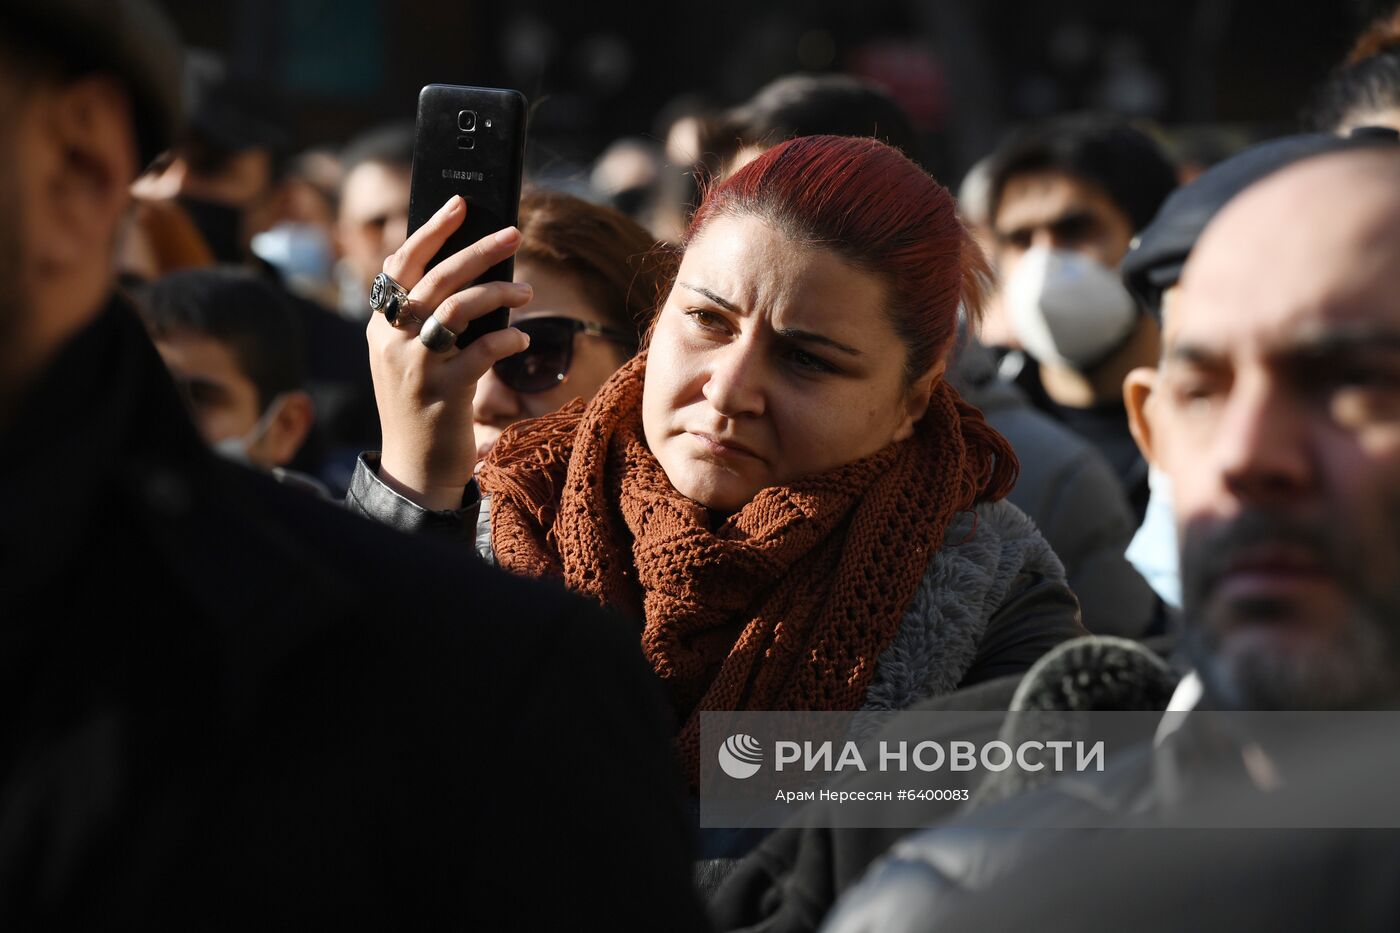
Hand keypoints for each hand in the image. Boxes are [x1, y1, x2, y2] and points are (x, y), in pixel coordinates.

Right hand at [367, 195, 532, 509]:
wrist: (415, 468)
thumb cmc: (424, 405)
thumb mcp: (412, 357)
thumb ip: (427, 318)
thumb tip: (470, 273)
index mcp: (380, 325)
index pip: (401, 265)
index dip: (430, 231)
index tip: (461, 205)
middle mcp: (391, 340)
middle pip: (436, 278)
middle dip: (479, 249)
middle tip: (513, 232)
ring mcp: (415, 367)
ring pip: (459, 309)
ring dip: (499, 293)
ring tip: (526, 293)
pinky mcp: (442, 394)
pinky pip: (481, 352)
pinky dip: (506, 341)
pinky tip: (520, 341)